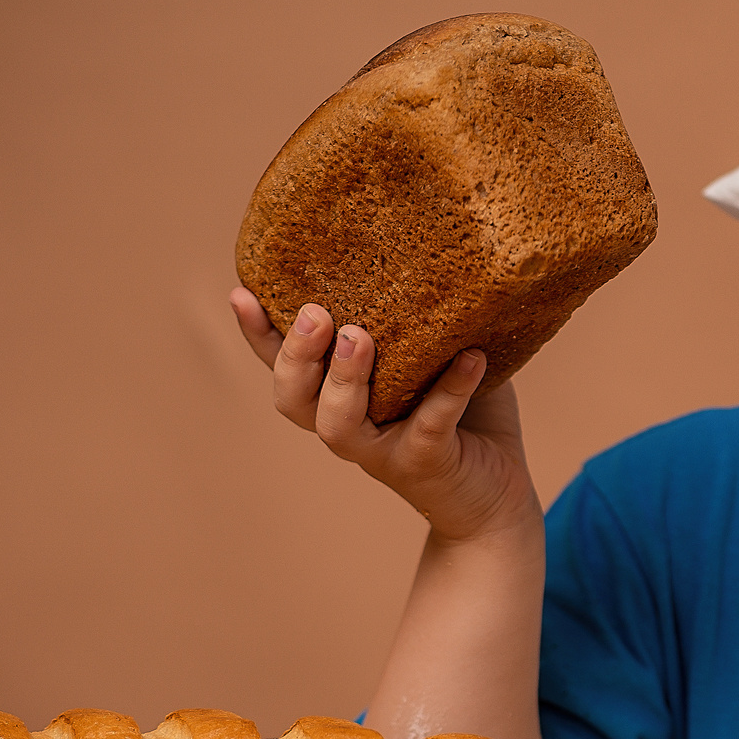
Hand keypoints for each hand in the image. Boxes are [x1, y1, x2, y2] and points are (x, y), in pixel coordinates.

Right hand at [230, 288, 536, 541]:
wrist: (497, 497)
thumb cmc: (463, 418)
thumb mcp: (436, 358)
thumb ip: (422, 315)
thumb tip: (432, 242)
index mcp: (337, 395)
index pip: (282, 364)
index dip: (257, 334)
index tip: (240, 291)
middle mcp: (347, 426)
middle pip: (294, 398)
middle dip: (296, 355)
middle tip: (315, 314)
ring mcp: (382, 450)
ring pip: (338, 423)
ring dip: (343, 379)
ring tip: (359, 337)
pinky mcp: (425, 464)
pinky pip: (430, 426)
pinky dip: (449, 390)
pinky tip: (472, 357)